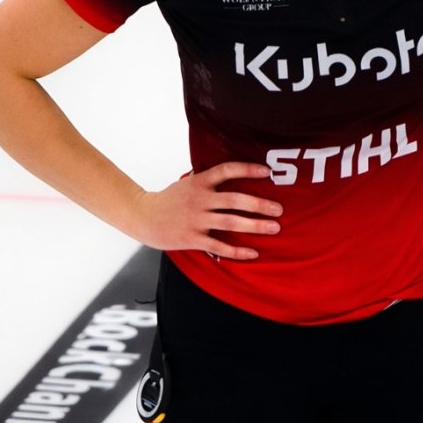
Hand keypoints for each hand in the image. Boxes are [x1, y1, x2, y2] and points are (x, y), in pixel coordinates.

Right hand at [131, 162, 281, 259]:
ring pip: (231, 223)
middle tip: (279, 209)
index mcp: (199, 181)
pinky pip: (219, 245)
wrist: (143, 216)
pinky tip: (253, 252)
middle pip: (234, 200)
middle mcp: (199, 199)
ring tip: (274, 227)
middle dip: (259, 204)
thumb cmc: (170, 199)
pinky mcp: (192, 238)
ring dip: (255, 225)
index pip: (227, 170)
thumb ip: (208, 179)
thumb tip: (233, 171)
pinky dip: (237, 250)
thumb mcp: (188, 182)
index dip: (248, 169)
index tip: (267, 172)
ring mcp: (196, 219)